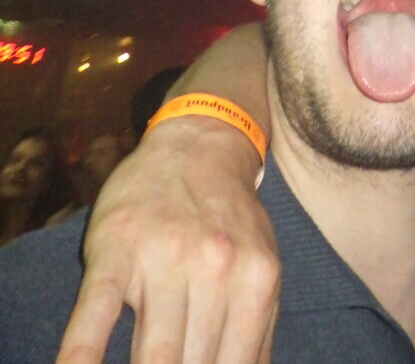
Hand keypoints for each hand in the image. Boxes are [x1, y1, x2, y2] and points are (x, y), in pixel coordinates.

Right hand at [56, 117, 279, 363]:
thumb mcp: (259, 266)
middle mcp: (215, 269)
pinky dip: (83, 353)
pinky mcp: (116, 250)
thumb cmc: (229, 218)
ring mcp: (164, 258)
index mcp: (255, 280)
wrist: (198, 144)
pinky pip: (98, 313)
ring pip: (152, 354)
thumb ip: (254, 329)